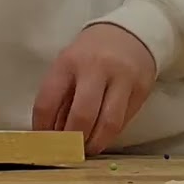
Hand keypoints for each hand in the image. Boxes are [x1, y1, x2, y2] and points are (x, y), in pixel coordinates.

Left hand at [32, 23, 156, 155]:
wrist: (129, 33)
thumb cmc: (91, 53)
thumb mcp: (68, 64)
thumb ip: (60, 95)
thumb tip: (52, 132)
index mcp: (68, 62)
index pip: (48, 101)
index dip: (42, 127)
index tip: (43, 140)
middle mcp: (95, 69)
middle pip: (82, 115)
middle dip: (73, 139)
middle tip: (68, 150)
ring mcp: (121, 79)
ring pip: (108, 123)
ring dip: (95, 143)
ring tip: (86, 149)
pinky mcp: (141, 90)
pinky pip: (124, 120)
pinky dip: (110, 134)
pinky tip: (102, 136)